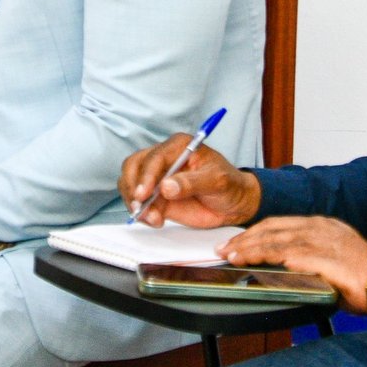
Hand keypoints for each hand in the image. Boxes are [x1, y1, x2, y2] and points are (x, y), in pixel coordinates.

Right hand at [119, 133, 261, 228]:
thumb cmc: (230, 185)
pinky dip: (141, 212)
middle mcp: (165, 158)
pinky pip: (139, 202)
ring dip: (135, 202)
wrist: (235, 204)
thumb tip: (166, 187)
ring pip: (131, 183)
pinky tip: (154, 221)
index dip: (146, 175)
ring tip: (152, 218)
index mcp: (179, 146)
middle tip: (140, 208)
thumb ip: (192, 183)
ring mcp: (159, 177)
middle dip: (133, 188)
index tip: (144, 194)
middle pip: (134, 166)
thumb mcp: (217, 181)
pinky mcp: (157, 196)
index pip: (154, 157)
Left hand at [219, 216, 366, 312]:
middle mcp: (319, 227)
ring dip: (248, 247)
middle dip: (245, 238)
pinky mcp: (320, 255)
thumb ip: (311, 261)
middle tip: (225, 248)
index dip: (256, 233)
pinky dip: (262, 255)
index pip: (280, 225)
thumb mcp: (333, 263)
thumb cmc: (365, 279)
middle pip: (272, 228)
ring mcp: (320, 239)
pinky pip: (283, 253)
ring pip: (274, 238)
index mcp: (323, 226)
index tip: (239, 242)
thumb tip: (288, 270)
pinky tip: (248, 260)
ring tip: (230, 255)